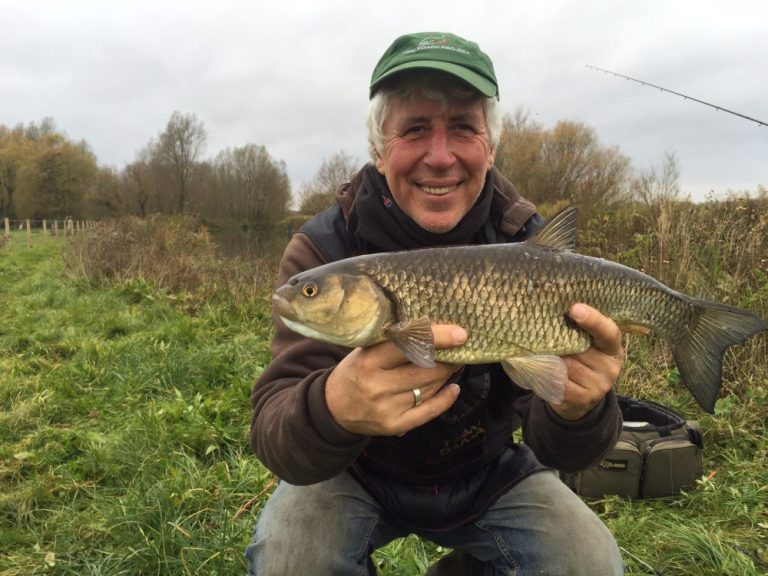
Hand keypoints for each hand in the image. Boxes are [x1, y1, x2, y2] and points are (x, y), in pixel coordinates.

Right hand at [325, 325, 466, 435]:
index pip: (408, 346)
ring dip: (446, 375)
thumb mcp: (365, 351)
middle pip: (424, 370)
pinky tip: (453, 388)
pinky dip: (445, 399)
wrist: (333, 408)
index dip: (437, 339)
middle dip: (447, 359)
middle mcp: (378, 386)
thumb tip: (433, 331)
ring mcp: (387, 408)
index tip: (460, 334)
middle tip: (459, 349)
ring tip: (453, 364)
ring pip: (429, 388)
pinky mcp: (395, 426)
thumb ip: (393, 342)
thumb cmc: (355, 371)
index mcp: (368, 362)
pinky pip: (428, 412)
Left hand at [551, 303, 623, 420]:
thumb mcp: (585, 343)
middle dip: (561, 342)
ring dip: (552, 359)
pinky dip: (549, 375)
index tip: (575, 309)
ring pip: (568, 365)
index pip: (608, 332)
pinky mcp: (583, 399)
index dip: (593, 320)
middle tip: (544, 334)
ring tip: (545, 354)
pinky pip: (561, 382)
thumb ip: (578, 329)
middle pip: (581, 349)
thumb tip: (553, 307)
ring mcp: (599, 386)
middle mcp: (610, 367)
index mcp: (612, 347)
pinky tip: (544, 370)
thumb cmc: (579, 360)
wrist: (578, 397)